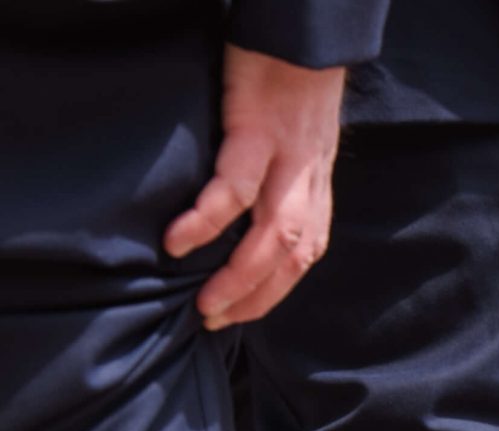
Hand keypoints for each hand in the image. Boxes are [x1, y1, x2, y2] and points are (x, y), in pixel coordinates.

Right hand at [163, 46, 345, 329]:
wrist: (301, 38)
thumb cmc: (289, 87)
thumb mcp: (296, 143)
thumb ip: (279, 180)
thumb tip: (246, 217)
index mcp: (315, 188)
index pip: (303, 256)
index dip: (273, 293)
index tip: (240, 316)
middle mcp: (309, 182)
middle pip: (290, 256)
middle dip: (254, 298)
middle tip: (214, 320)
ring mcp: (288, 160)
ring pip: (272, 234)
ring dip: (238, 275)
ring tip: (204, 302)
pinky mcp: (259, 132)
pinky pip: (235, 187)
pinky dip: (210, 219)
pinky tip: (180, 241)